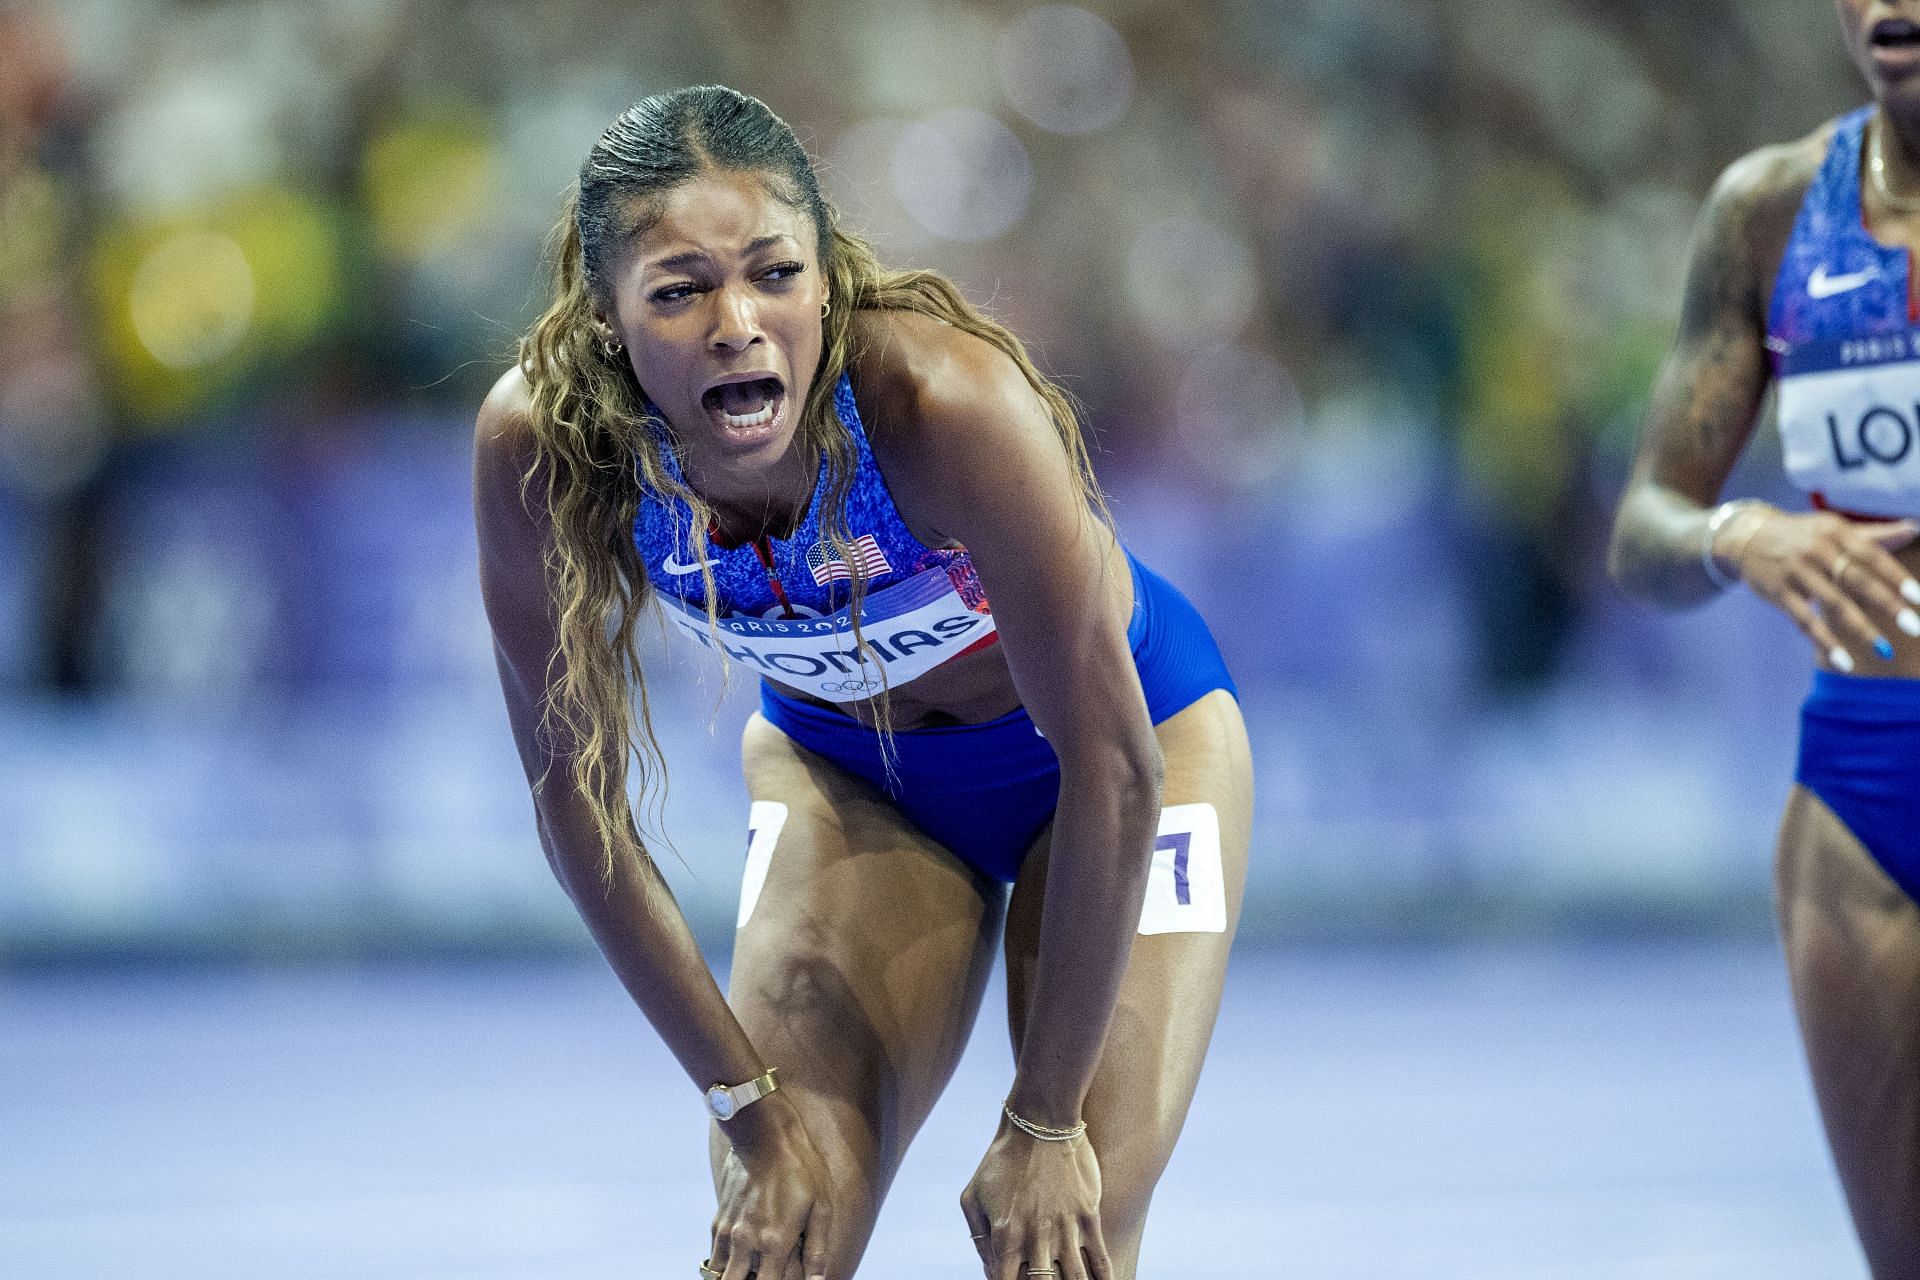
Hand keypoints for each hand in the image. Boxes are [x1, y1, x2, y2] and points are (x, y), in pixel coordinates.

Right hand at [709, 1094, 832, 1279]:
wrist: (764, 1134)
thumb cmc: (801, 1168)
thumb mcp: (821, 1206)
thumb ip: (817, 1247)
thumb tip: (819, 1279)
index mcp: (775, 1242)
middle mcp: (747, 1242)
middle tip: (763, 1275)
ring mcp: (729, 1231)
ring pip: (720, 1275)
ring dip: (733, 1278)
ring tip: (750, 1271)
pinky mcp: (719, 1219)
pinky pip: (715, 1256)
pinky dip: (724, 1265)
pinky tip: (739, 1260)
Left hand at [960, 1117, 1109, 1279]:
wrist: (1039, 1122)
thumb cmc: (1001, 1159)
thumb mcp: (972, 1196)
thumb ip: (978, 1237)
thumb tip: (990, 1268)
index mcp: (1005, 1234)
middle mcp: (1036, 1236)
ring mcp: (1065, 1226)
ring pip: (1074, 1278)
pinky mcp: (1088, 1214)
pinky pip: (1100, 1257)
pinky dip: (1104, 1278)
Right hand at [1721, 506, 1919, 668]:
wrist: (1746, 536)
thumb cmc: (1801, 536)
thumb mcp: (1832, 529)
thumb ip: (1873, 535)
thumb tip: (1913, 529)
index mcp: (1835, 531)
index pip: (1872, 556)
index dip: (1896, 578)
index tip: (1919, 599)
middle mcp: (1816, 550)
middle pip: (1857, 580)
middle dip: (1888, 605)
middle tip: (1914, 627)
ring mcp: (1796, 572)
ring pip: (1833, 604)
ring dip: (1860, 628)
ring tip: (1884, 651)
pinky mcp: (1778, 592)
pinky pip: (1805, 621)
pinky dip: (1825, 642)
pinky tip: (1844, 662)